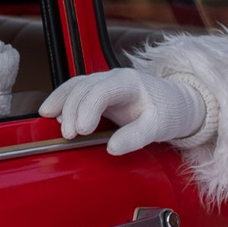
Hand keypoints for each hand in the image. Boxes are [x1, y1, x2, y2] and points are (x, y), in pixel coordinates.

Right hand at [41, 69, 206, 154]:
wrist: (176, 103)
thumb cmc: (168, 112)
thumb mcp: (158, 128)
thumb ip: (135, 137)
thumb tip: (112, 148)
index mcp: (129, 83)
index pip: (101, 91)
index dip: (87, 109)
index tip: (81, 131)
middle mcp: (114, 78)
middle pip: (84, 87)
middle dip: (71, 110)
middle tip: (68, 135)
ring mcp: (104, 82)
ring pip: (75, 85)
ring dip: (61, 102)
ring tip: (51, 120)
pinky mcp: (98, 90)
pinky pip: (75, 89)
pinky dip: (61, 99)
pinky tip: (51, 112)